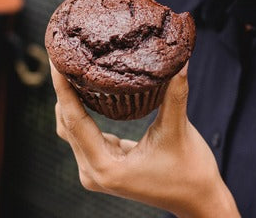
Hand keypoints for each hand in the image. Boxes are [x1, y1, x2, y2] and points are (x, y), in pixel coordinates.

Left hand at [51, 62, 240, 217]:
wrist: (198, 201)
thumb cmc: (190, 172)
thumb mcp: (178, 130)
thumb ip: (174, 95)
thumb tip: (180, 61)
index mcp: (106, 167)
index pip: (74, 120)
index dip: (63, 88)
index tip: (56, 60)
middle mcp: (93, 172)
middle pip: (68, 124)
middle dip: (64, 90)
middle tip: (62, 53)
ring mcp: (96, 171)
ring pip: (73, 129)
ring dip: (71, 100)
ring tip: (70, 65)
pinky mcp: (104, 166)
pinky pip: (85, 134)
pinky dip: (84, 112)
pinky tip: (86, 89)